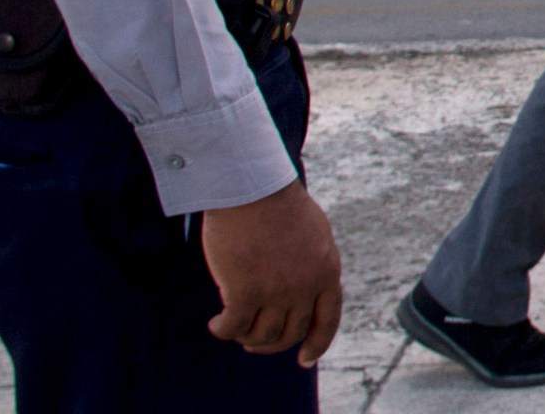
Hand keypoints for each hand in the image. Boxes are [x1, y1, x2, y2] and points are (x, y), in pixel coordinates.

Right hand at [204, 179, 343, 364]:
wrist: (250, 184)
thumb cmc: (276, 201)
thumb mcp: (312, 233)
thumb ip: (313, 264)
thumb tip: (306, 293)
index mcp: (327, 270)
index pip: (327, 320)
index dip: (316, 344)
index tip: (303, 359)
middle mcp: (306, 286)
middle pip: (291, 333)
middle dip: (271, 344)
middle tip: (253, 342)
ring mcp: (276, 291)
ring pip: (262, 335)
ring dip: (246, 337)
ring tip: (233, 329)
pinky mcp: (245, 292)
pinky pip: (234, 326)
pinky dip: (224, 330)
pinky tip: (216, 324)